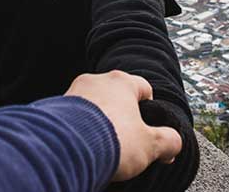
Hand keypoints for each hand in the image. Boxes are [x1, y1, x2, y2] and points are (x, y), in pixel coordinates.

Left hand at [65, 71, 181, 181]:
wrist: (66, 149)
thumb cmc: (111, 141)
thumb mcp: (150, 145)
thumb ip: (168, 141)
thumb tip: (173, 143)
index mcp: (122, 82)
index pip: (144, 88)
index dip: (150, 109)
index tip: (149, 127)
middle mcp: (96, 81)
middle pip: (117, 98)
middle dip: (122, 118)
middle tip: (126, 141)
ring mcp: (73, 92)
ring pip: (93, 106)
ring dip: (99, 123)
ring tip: (103, 146)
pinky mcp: (54, 108)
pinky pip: (73, 117)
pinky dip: (80, 129)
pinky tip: (84, 146)